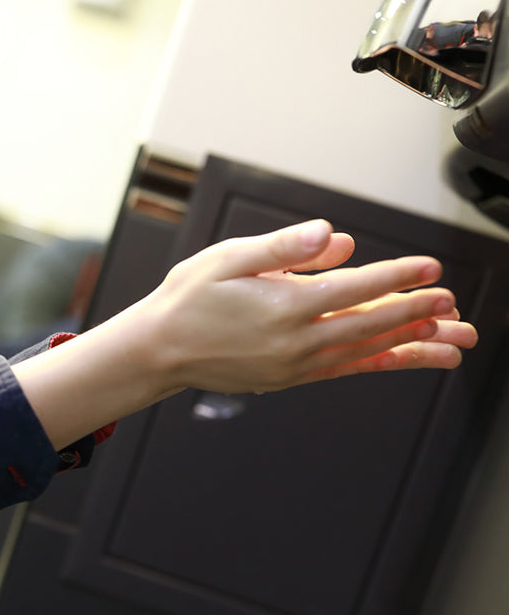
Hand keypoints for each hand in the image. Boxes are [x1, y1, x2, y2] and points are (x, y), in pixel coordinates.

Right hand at [13, 219, 477, 450]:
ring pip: (367, 353)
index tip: (431, 267)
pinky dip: (381, 364)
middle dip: (417, 313)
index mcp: (285, 305)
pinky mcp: (291, 377)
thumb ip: (285, 246)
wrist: (160, 350)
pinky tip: (407, 359)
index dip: (398, 276)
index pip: (356, 288)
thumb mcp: (229, 257)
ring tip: (455, 344)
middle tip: (454, 305)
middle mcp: (296, 341)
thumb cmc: (189, 299)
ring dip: (413, 346)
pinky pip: (347, 371)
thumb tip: (335, 236)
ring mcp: (296, 364)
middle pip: (371, 324)